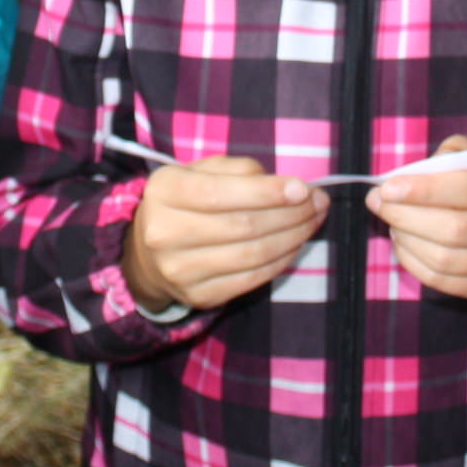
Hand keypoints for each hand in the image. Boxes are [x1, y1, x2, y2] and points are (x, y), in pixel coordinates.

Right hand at [122, 157, 328, 311]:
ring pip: (252, 255)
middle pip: (242, 226)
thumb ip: (238, 169)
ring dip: (293, 237)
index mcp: (165, 192)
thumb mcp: (201, 172)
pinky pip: (252, 278)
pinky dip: (281, 260)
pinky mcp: (199, 296)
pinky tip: (295, 244)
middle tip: (318, 202)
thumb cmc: (185, 202)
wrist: (147, 254)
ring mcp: (180, 271)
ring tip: (313, 220)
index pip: (221, 193)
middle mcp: (165, 233)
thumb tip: (287, 186)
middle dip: (290, 214)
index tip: (303, 188)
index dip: (266, 192)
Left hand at [367, 135, 466, 301]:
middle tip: (378, 202)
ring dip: (407, 240)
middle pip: (455, 230)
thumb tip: (408, 177)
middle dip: (406, 216)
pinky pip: (445, 282)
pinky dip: (414, 263)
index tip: (387, 188)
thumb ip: (448, 155)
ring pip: (446, 260)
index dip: (425, 190)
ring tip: (391, 222)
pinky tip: (404, 243)